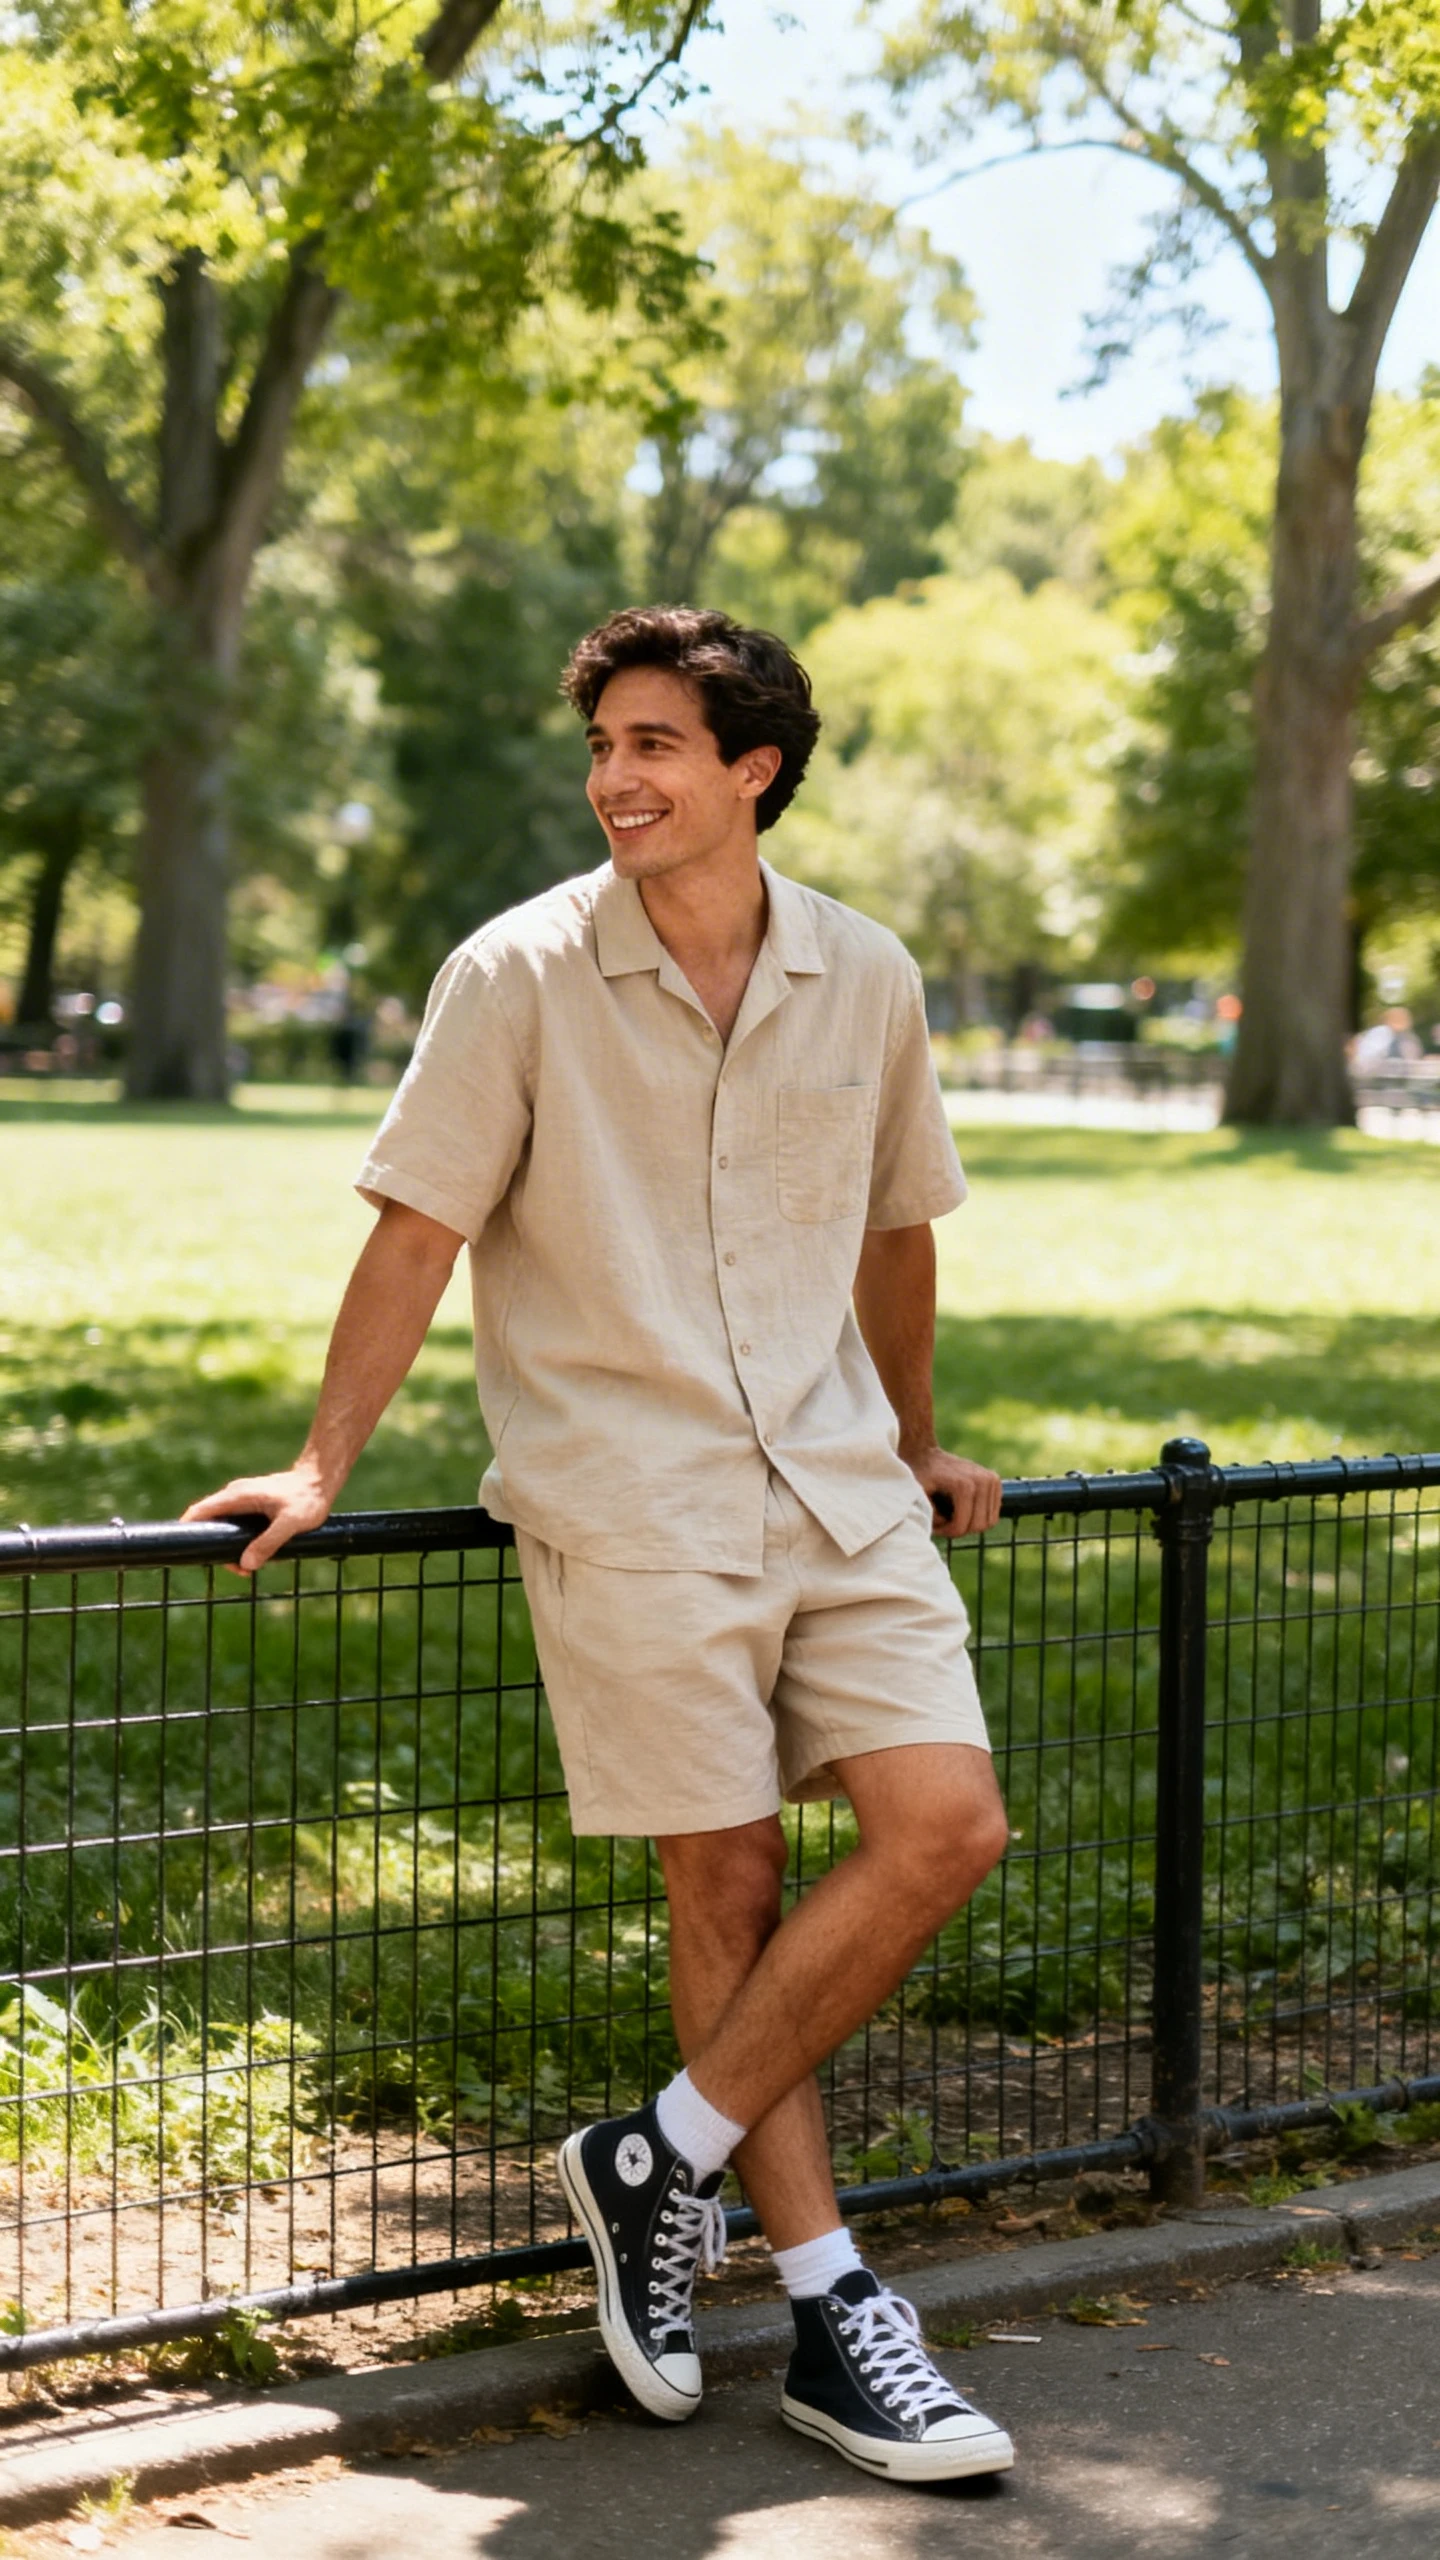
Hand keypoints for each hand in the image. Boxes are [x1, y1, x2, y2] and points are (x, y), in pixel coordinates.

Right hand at [181, 1465, 333, 1574]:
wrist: (321, 1479)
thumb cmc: (307, 1499)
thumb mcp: (290, 1524)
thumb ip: (268, 1543)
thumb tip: (246, 1564)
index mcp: (238, 1496)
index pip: (201, 1511)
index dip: (188, 1528)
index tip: (186, 1550)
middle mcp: (235, 1494)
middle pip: (210, 1521)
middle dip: (217, 1548)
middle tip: (239, 1570)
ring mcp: (243, 1497)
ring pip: (224, 1524)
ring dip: (230, 1546)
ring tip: (250, 1566)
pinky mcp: (252, 1502)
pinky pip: (236, 1522)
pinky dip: (239, 1538)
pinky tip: (257, 1552)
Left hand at [904, 1446, 1002, 1536]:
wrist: (926, 1453)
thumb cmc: (919, 1475)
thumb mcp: (917, 1495)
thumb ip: (929, 1513)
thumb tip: (945, 1524)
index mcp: (964, 1485)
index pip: (962, 1526)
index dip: (947, 1532)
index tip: (935, 1527)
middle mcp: (982, 1481)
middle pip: (978, 1526)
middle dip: (960, 1530)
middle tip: (943, 1524)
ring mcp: (992, 1480)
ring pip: (988, 1522)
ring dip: (970, 1525)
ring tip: (950, 1517)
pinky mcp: (995, 1482)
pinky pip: (993, 1513)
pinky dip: (979, 1517)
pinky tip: (963, 1511)